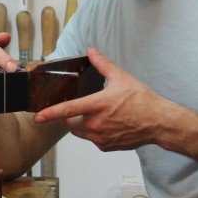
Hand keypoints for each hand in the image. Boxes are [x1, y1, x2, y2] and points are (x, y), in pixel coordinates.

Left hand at [33, 47, 177, 150]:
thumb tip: (91, 51)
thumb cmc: (142, 100)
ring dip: (80, 124)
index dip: (50, 113)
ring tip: (96, 115)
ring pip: (79, 132)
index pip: (68, 110)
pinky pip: (91, 140)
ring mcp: (101, 137)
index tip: (37, 117)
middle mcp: (96, 124)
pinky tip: (107, 124)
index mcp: (98, 105)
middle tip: (84, 107)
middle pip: (70, 122)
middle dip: (71, 115)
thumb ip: (103, 64)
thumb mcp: (122, 78)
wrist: (159, 122)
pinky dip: (93, 133)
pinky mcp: (106, 146)